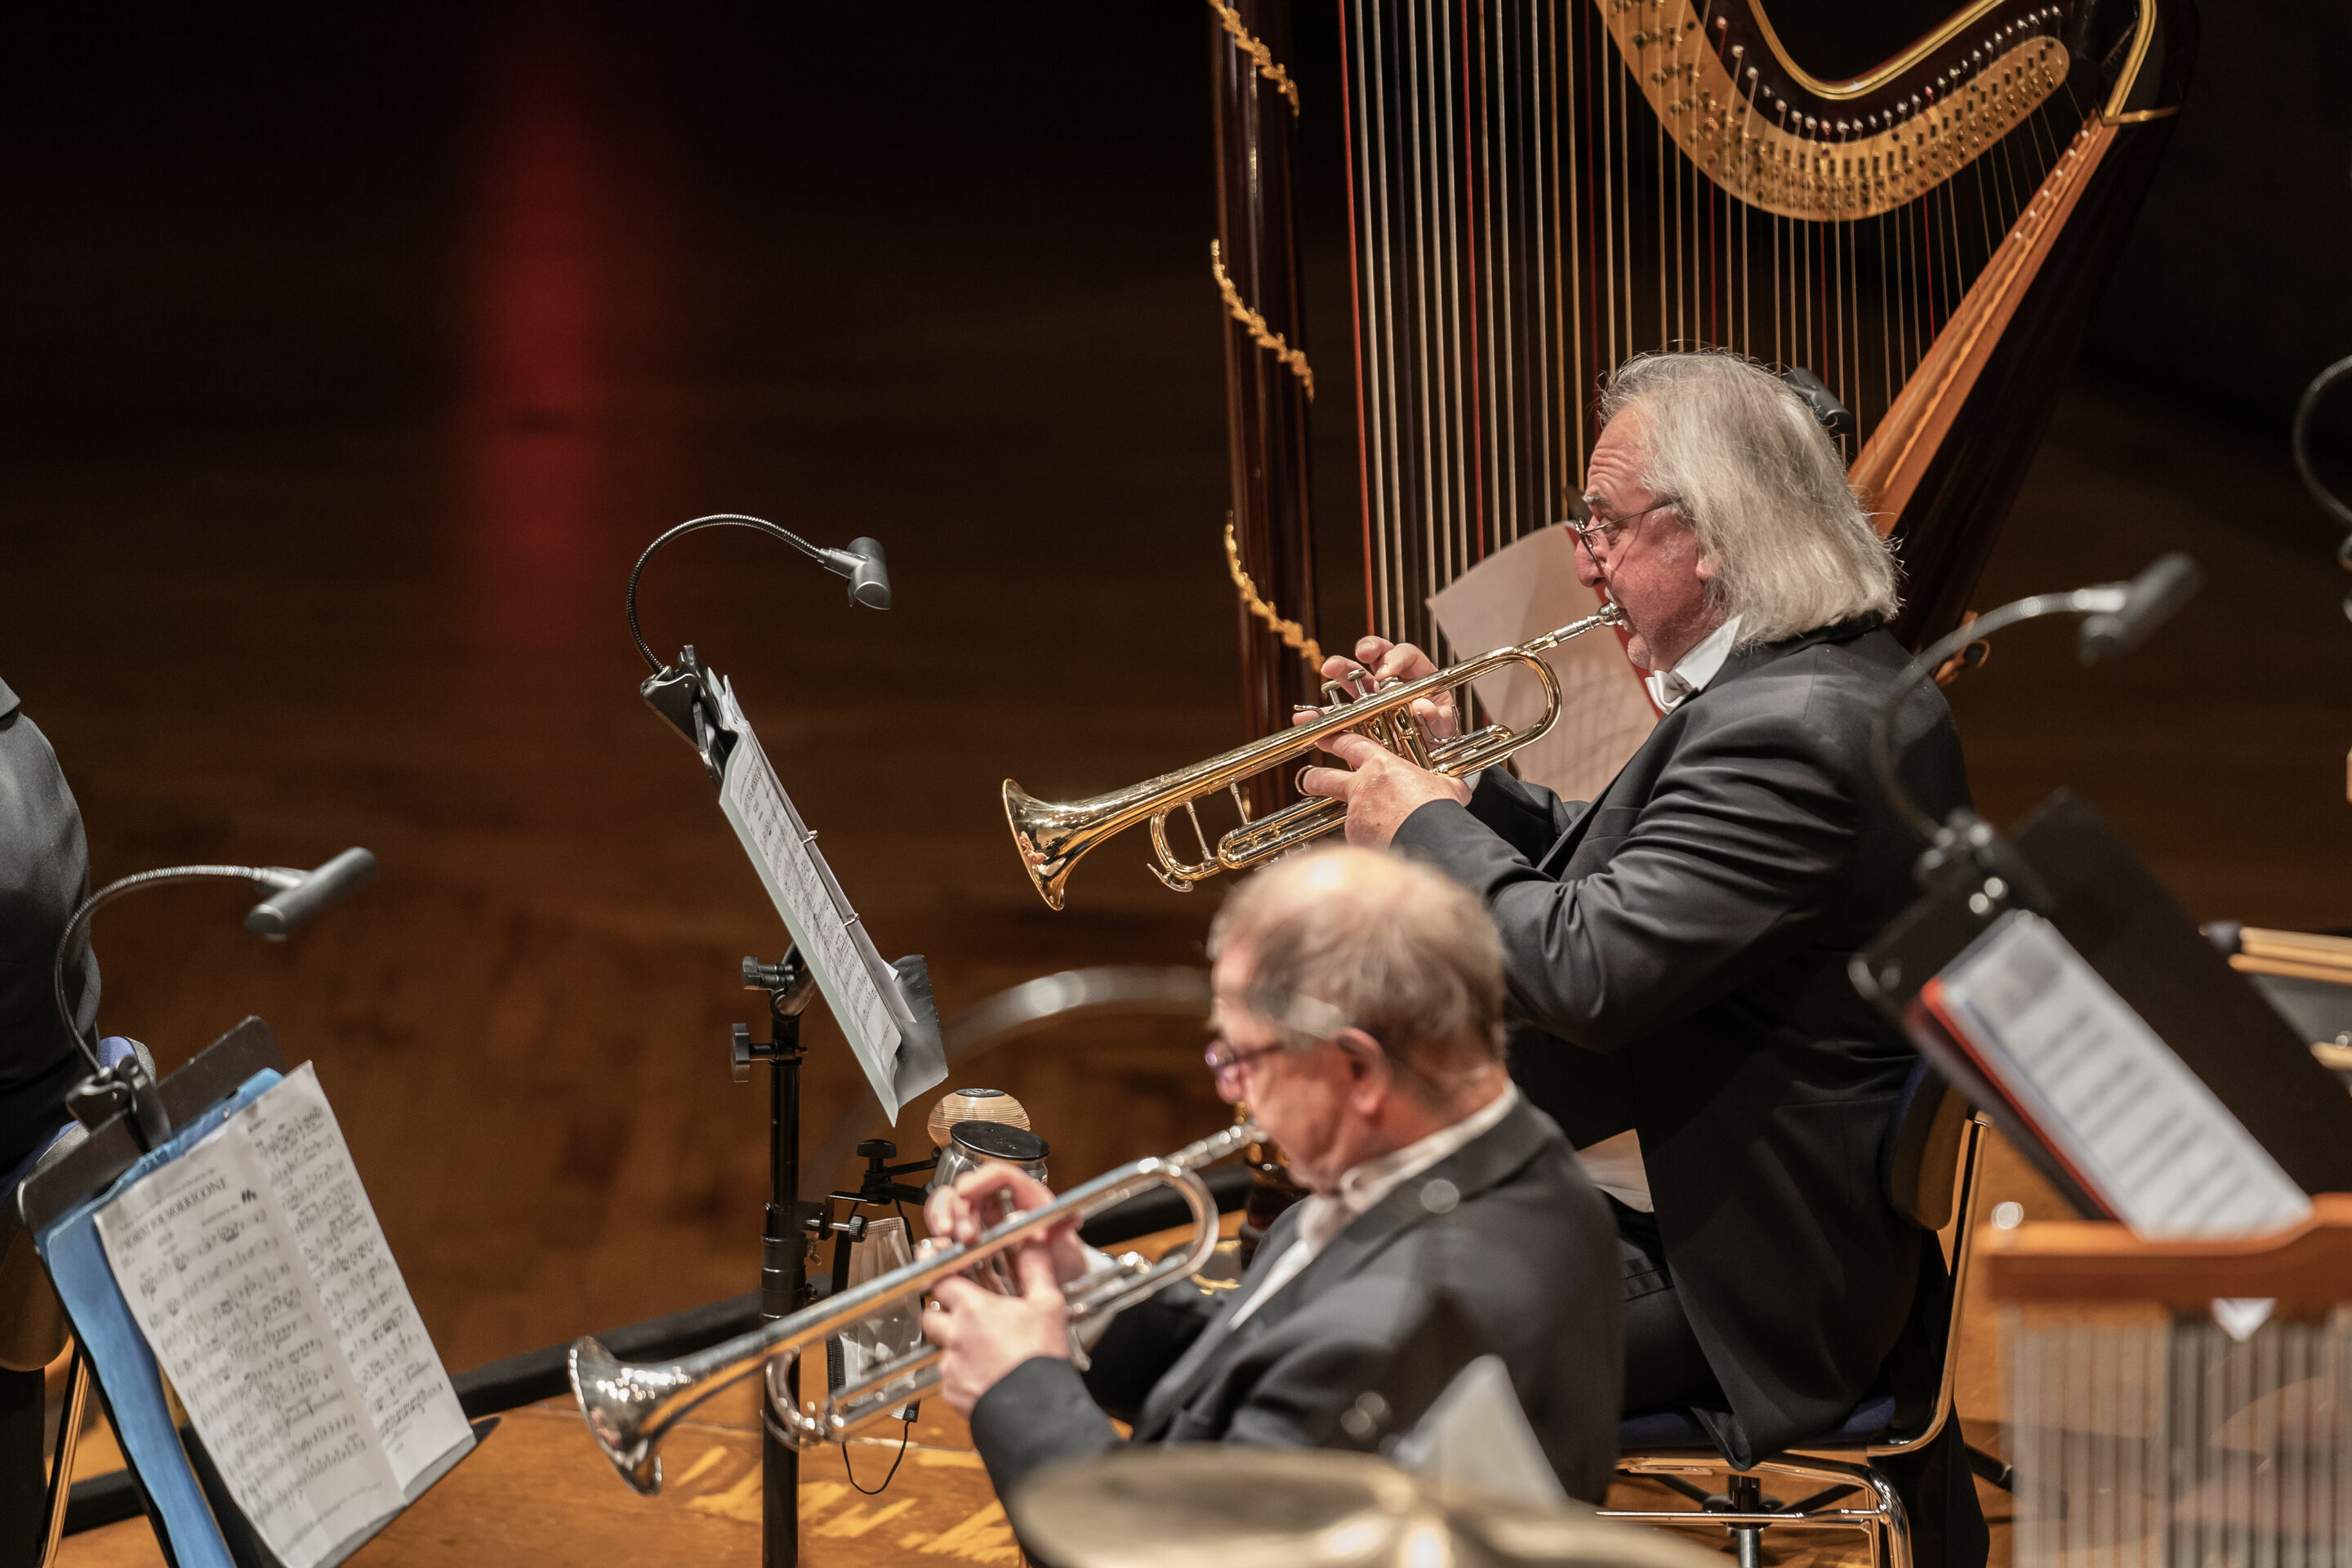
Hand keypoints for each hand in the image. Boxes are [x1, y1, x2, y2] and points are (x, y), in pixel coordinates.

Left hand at [921, 1243, 1070, 1415]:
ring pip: (940, 1347)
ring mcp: (950, 1366)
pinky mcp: (951, 1392)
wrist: (1035, 1411)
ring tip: (981, 1347)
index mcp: (973, 1309)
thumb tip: (1034, 1243)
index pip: (940, 1279)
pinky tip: (985, 1374)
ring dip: (953, 1344)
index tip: (944, 1270)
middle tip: (966, 1314)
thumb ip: (1036, 1268)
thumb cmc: (1040, 1357)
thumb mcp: (1047, 1304)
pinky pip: (947, 1377)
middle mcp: (954, 1335)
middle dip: (943, 1311)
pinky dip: (961, 1374)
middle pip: (930, 1314)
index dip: (941, 1273)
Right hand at [922, 1166, 1086, 1286]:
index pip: (999, 1175)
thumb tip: (1068, 1219)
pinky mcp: (969, 1237)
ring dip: (944, 1216)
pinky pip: (946, 1227)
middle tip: (964, 1235)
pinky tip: (942, 1251)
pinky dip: (940, 1236)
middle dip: (961, 1208)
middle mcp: (1001, 1201)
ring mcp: (982, 1218)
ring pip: (951, 1202)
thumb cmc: (1062, 1259)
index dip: (981, 1180)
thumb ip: (1064, 1235)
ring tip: (947, 1238)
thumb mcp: (1066, 1249)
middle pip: (969, 1186)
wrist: (1057, 1280)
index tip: (966, 1193)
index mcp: (1027, 1196)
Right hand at [1295, 636, 1457, 742]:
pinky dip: (1320, 713)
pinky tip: (1307, 716)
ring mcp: (1371, 696)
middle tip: (1361, 655)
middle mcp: (1392, 680)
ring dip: (1339, 668)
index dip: (1396, 658)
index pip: (1407, 655)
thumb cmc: (1438, 738)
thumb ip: (1436, 717)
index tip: (1386, 672)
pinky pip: (1336, 711)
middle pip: (1377, 654)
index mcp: (1417, 676)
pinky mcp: (1356, 716)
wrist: (1425, 762)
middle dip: (1367, 649)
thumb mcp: (1443, 729)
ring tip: (1328, 669)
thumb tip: (1422, 706)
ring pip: (1353, 675)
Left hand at [1296, 730, 1471, 846]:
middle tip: (1308, 778)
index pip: (1350, 745)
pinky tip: (1383, 846)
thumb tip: (1457, 789)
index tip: (1322, 737)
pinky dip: (1368, 842)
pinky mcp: (1355, 839)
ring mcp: (1354, 814)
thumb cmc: (1438, 809)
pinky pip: (1357, 839)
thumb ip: (1443, 784)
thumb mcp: (1446, 788)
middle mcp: (1361, 788)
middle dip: (1313, 778)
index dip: (1334, 740)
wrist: (1430, 838)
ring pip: (1341, 814)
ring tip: (1357, 826)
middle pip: (1324, 778)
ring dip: (1347, 818)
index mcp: (1382, 766)